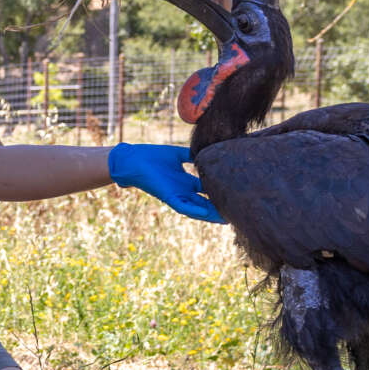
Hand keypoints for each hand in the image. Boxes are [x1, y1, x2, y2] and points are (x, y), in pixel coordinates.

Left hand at [108, 143, 224, 222]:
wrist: (132, 159)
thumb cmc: (151, 157)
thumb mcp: (176, 155)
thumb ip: (190, 155)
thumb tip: (206, 149)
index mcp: (185, 182)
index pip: (206, 190)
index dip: (219, 193)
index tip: (234, 195)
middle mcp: (182, 191)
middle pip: (204, 202)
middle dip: (218, 208)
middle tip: (236, 214)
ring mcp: (176, 195)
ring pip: (196, 208)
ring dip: (209, 214)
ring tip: (225, 220)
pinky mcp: (167, 196)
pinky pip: (182, 206)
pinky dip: (193, 210)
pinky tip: (205, 212)